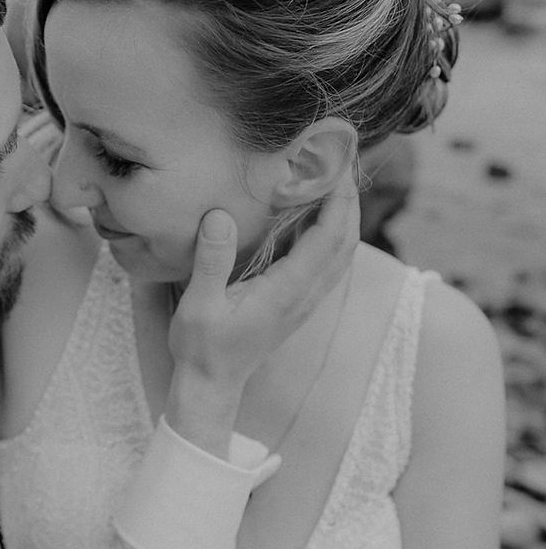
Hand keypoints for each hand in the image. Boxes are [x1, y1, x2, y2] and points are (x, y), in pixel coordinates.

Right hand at [166, 184, 358, 448]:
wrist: (212, 385)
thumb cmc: (201, 347)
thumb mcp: (198, 305)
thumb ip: (211, 261)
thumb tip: (219, 215)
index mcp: (286, 291)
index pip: (327, 238)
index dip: (339, 200)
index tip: (338, 167)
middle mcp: (304, 296)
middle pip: (345, 243)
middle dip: (350, 201)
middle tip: (341, 164)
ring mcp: (305, 302)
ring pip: (341, 254)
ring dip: (346, 217)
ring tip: (336, 183)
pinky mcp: (298, 304)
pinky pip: (329, 264)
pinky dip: (334, 235)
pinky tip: (319, 218)